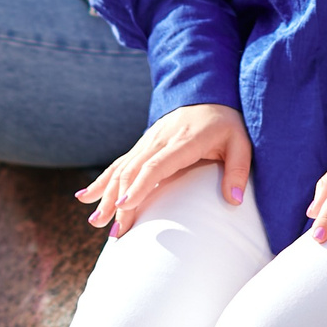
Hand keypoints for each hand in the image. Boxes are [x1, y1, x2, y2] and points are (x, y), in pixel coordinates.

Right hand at [76, 103, 250, 237]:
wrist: (208, 94)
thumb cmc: (226, 124)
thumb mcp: (241, 144)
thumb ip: (238, 171)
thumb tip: (235, 202)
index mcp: (183, 141)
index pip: (157, 165)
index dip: (140, 185)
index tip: (125, 206)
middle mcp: (160, 140)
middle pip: (133, 171)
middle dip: (119, 202)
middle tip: (114, 232)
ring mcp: (148, 141)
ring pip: (121, 168)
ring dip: (105, 195)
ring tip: (95, 222)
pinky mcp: (142, 144)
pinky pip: (119, 163)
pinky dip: (101, 181)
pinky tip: (85, 197)